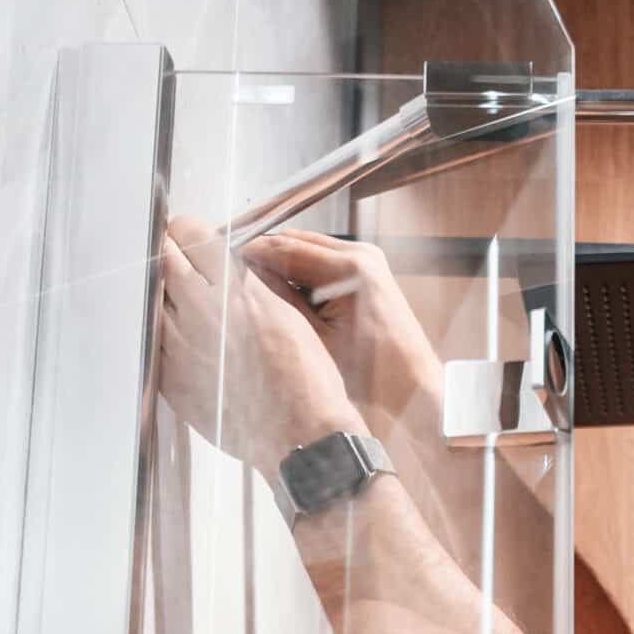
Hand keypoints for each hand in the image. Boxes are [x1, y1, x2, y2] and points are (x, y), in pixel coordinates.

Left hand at [157, 214, 361, 469]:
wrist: (303, 438)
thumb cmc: (306, 382)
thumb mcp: (288, 314)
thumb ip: (249, 282)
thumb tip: (224, 263)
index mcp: (231, 289)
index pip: (187, 232)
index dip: (188, 232)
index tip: (188, 237)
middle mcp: (198, 312)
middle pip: (162, 260)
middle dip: (172, 256)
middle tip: (180, 261)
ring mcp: (178, 348)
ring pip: (152, 301)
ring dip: (165, 298)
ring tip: (189, 310)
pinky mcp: (170, 380)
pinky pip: (153, 344)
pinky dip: (164, 336)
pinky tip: (189, 345)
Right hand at [238, 231, 443, 433]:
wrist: (413, 391)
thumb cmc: (372, 376)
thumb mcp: (314, 339)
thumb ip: (279, 300)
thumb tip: (244, 274)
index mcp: (350, 268)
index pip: (283, 247)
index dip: (248, 254)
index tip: (220, 266)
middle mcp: (362, 254)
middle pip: (294, 242)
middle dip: (262, 257)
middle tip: (229, 276)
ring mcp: (367, 260)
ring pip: (306, 249)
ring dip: (279, 264)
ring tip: (251, 287)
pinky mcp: (368, 272)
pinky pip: (322, 262)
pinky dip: (300, 273)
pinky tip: (282, 295)